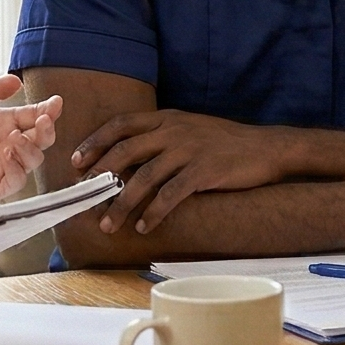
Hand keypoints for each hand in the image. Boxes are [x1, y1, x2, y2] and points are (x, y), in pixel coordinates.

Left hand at [0, 75, 59, 207]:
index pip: (33, 115)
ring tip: (14, 138)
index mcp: (5, 122)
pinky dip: (17, 167)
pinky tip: (6, 155)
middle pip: (41, 138)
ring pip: (34, 159)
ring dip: (31, 148)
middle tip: (43, 120)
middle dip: (47, 129)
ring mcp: (5, 165)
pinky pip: (17, 179)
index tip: (55, 102)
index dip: (48, 109)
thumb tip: (16, 80)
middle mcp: (9, 143)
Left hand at [71, 111, 293, 233]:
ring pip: (144, 177)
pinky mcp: (204, 171)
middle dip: (100, 175)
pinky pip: (171, 194)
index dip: (96, 142)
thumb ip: (163, 136)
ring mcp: (189, 150)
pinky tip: (145, 226)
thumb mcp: (191, 128)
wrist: (266, 148)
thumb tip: (130, 157)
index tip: (77, 161)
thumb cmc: (227, 142)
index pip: (122, 124)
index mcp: (168, 119)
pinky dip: (154, 212)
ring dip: (122, 203)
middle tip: (85, 196)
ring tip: (109, 224)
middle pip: (126, 151)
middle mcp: (174, 131)